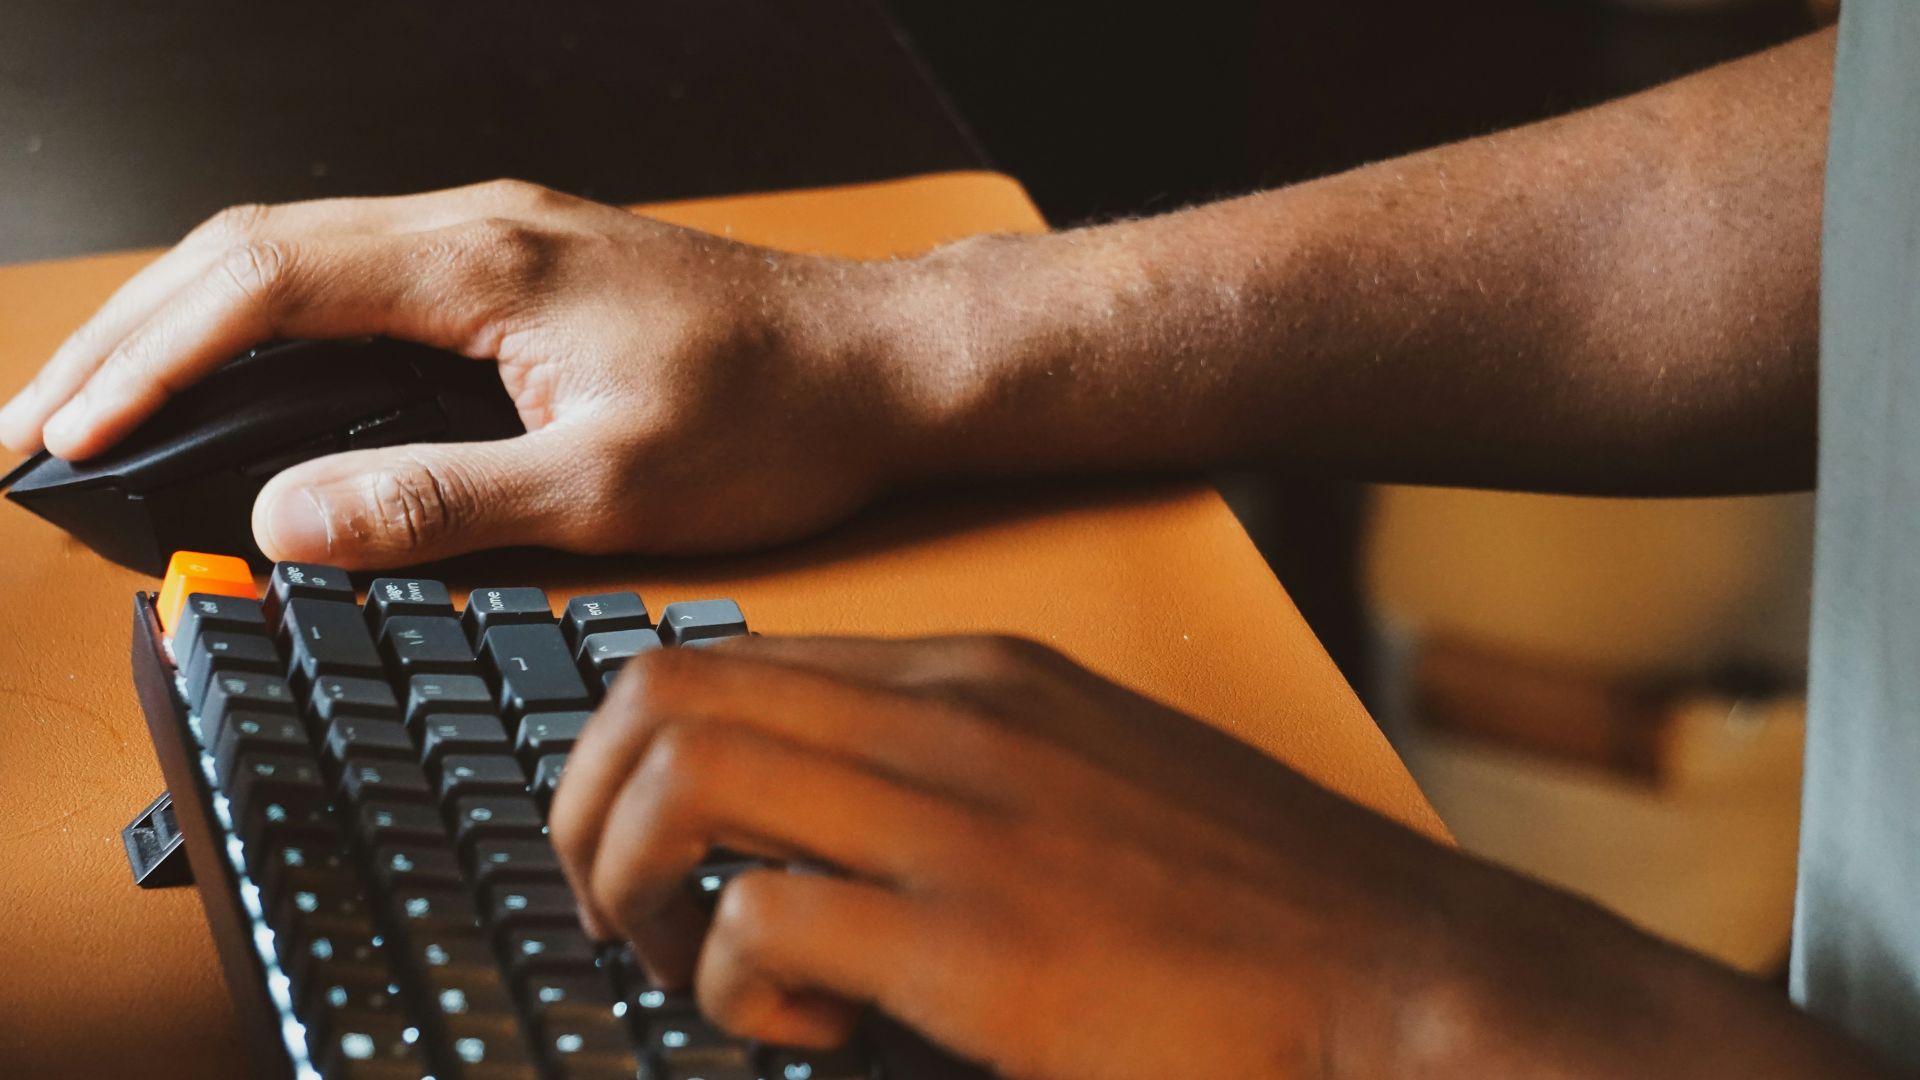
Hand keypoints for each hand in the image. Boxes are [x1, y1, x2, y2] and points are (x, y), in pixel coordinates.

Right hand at [0, 181, 939, 566]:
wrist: (880, 363)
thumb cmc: (778, 416)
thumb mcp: (612, 487)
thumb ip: (444, 501)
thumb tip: (290, 522)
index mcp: (485, 262)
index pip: (262, 282)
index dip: (146, 359)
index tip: (67, 436)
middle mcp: (478, 226)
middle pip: (250, 250)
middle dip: (127, 334)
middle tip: (33, 425)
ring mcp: (497, 239)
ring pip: (296, 256)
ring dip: (188, 326)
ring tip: (102, 404)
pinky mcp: (521, 270)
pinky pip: (357, 278)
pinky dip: (270, 327)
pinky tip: (243, 380)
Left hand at [549, 635, 1872, 1078]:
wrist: (1393, 972)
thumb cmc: (1242, 896)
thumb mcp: (1086, 775)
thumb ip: (954, 768)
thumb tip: (814, 818)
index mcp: (977, 674)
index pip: (732, 656)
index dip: (640, 751)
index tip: (639, 841)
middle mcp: (953, 715)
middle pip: (666, 693)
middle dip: (589, 806)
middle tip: (615, 906)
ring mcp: (964, 816)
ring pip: (687, 779)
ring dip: (636, 882)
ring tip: (684, 963)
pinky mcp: (975, 939)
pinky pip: (764, 924)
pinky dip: (739, 985)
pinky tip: (812, 1027)